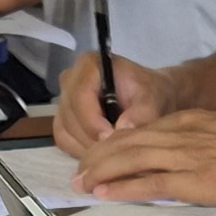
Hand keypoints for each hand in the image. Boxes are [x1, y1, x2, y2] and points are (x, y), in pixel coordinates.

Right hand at [49, 48, 175, 154]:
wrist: (149, 100)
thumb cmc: (151, 94)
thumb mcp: (153, 100)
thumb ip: (142, 112)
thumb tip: (122, 127)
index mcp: (89, 65)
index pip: (80, 95)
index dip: (93, 120)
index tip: (111, 137)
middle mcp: (70, 79)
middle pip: (70, 116)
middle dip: (92, 137)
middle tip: (116, 149)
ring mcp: (63, 100)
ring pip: (65, 131)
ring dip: (87, 146)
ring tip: (113, 150)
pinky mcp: (62, 120)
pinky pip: (64, 140)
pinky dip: (81, 150)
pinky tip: (103, 150)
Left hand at [69, 106, 215, 212]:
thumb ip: (210, 146)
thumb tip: (196, 162)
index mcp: (198, 122)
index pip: (146, 129)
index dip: (118, 142)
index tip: (101, 154)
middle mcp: (188, 133)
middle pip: (131, 140)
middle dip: (100, 156)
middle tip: (79, 170)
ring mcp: (191, 155)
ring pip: (134, 158)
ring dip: (102, 171)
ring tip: (81, 182)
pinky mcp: (198, 180)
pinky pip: (152, 182)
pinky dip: (124, 187)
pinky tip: (105, 192)